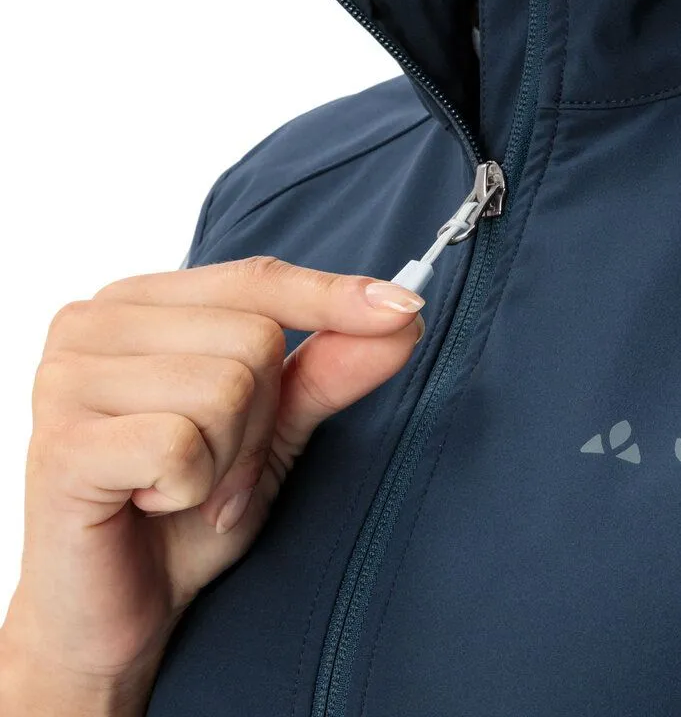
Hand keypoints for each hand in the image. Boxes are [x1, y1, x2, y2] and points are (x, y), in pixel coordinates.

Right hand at [2, 256, 425, 686]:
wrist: (112, 616)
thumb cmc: (185, 512)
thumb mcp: (273, 430)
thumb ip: (330, 368)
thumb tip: (402, 315)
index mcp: (137, 301)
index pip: (256, 277)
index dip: (333, 296)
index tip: (407, 307)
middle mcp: (91, 322)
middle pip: (254, 336)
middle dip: (260, 421)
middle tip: (216, 472)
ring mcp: (65, 378)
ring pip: (226, 387)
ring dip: (227, 460)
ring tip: (184, 490)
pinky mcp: (60, 444)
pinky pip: (181, 444)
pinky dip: (191, 489)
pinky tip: (149, 505)